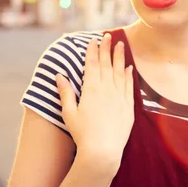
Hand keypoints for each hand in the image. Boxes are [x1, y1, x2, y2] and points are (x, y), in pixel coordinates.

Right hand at [55, 33, 133, 169]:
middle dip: (106, 48)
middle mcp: (106, 89)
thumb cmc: (82, 134)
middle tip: (108, 35)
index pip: (92, 64)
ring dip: (119, 57)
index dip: (92, 50)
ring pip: (119, 71)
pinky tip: (128, 67)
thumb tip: (59, 75)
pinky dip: (128, 75)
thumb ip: (65, 92)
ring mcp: (119, 97)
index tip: (93, 40)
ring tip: (120, 44)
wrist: (102, 151)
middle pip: (106, 64)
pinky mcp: (128, 107)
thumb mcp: (69, 113)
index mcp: (91, 89)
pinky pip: (128, 86)